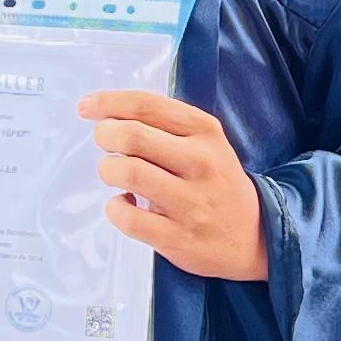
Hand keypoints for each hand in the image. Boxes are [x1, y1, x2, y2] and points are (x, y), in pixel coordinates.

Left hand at [80, 90, 270, 283]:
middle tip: (105, 144)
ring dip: (108, 170)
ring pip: (127, 173)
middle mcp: (200, 162)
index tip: (86, 107)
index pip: (146, 105)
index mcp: (205, 131)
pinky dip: (115, 207)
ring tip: (115, 174)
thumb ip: (163, 125)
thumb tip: (105, 113)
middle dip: (105, 136)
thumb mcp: (205, 143)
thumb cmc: (216, 182)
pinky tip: (125, 204)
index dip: (107, 103)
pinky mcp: (177, 237)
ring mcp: (190, 202)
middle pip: (131, 136)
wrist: (254, 236)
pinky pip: (127, 217)